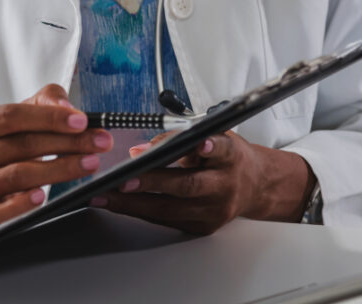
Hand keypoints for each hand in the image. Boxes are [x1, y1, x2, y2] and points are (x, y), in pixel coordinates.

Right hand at [0, 84, 113, 246]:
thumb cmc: (0, 149)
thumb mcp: (16, 120)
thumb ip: (42, 103)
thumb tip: (64, 105)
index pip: (12, 116)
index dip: (49, 118)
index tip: (81, 120)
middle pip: (21, 146)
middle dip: (67, 143)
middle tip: (98, 143)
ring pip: (18, 175)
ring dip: (59, 169)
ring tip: (89, 163)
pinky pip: (2, 211)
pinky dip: (24, 204)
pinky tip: (44, 197)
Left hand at [91, 131, 314, 234]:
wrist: (256, 186)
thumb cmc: (227, 157)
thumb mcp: (212, 136)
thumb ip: (178, 138)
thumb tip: (139, 151)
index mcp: (231, 156)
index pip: (222, 149)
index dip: (212, 146)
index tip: (201, 143)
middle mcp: (225, 185)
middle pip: (189, 185)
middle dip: (153, 182)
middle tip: (123, 180)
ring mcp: (215, 210)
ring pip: (172, 209)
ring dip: (134, 204)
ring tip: (105, 197)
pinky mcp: (204, 227)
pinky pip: (168, 219)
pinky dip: (141, 211)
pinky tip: (119, 205)